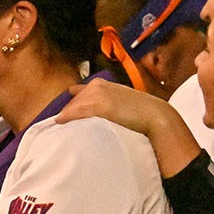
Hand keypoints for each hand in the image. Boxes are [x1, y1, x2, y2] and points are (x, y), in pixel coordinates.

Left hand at [57, 78, 174, 137]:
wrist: (154, 116)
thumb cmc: (138, 112)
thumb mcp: (117, 102)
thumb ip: (101, 102)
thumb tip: (85, 108)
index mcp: (101, 84)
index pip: (76, 94)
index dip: (71, 107)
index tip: (65, 117)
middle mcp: (97, 86)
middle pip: (72, 102)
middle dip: (68, 114)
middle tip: (63, 127)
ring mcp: (97, 94)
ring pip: (72, 107)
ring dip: (67, 118)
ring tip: (61, 130)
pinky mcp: (99, 104)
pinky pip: (75, 112)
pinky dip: (67, 118)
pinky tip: (60, 123)